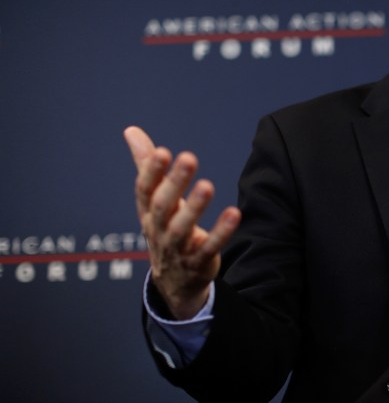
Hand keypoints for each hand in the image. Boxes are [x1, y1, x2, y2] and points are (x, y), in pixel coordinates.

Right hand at [125, 126, 240, 319]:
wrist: (174, 281)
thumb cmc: (164, 228)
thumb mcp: (153, 199)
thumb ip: (146, 164)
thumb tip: (131, 130)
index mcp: (148, 212)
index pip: (145, 190)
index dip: (151, 172)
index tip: (163, 152)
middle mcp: (159, 229)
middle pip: (163, 206)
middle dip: (174, 183)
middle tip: (189, 158)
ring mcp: (177, 248)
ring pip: (182, 229)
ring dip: (195, 208)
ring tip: (208, 185)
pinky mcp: (198, 262)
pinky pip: (209, 248)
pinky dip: (221, 233)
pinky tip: (234, 214)